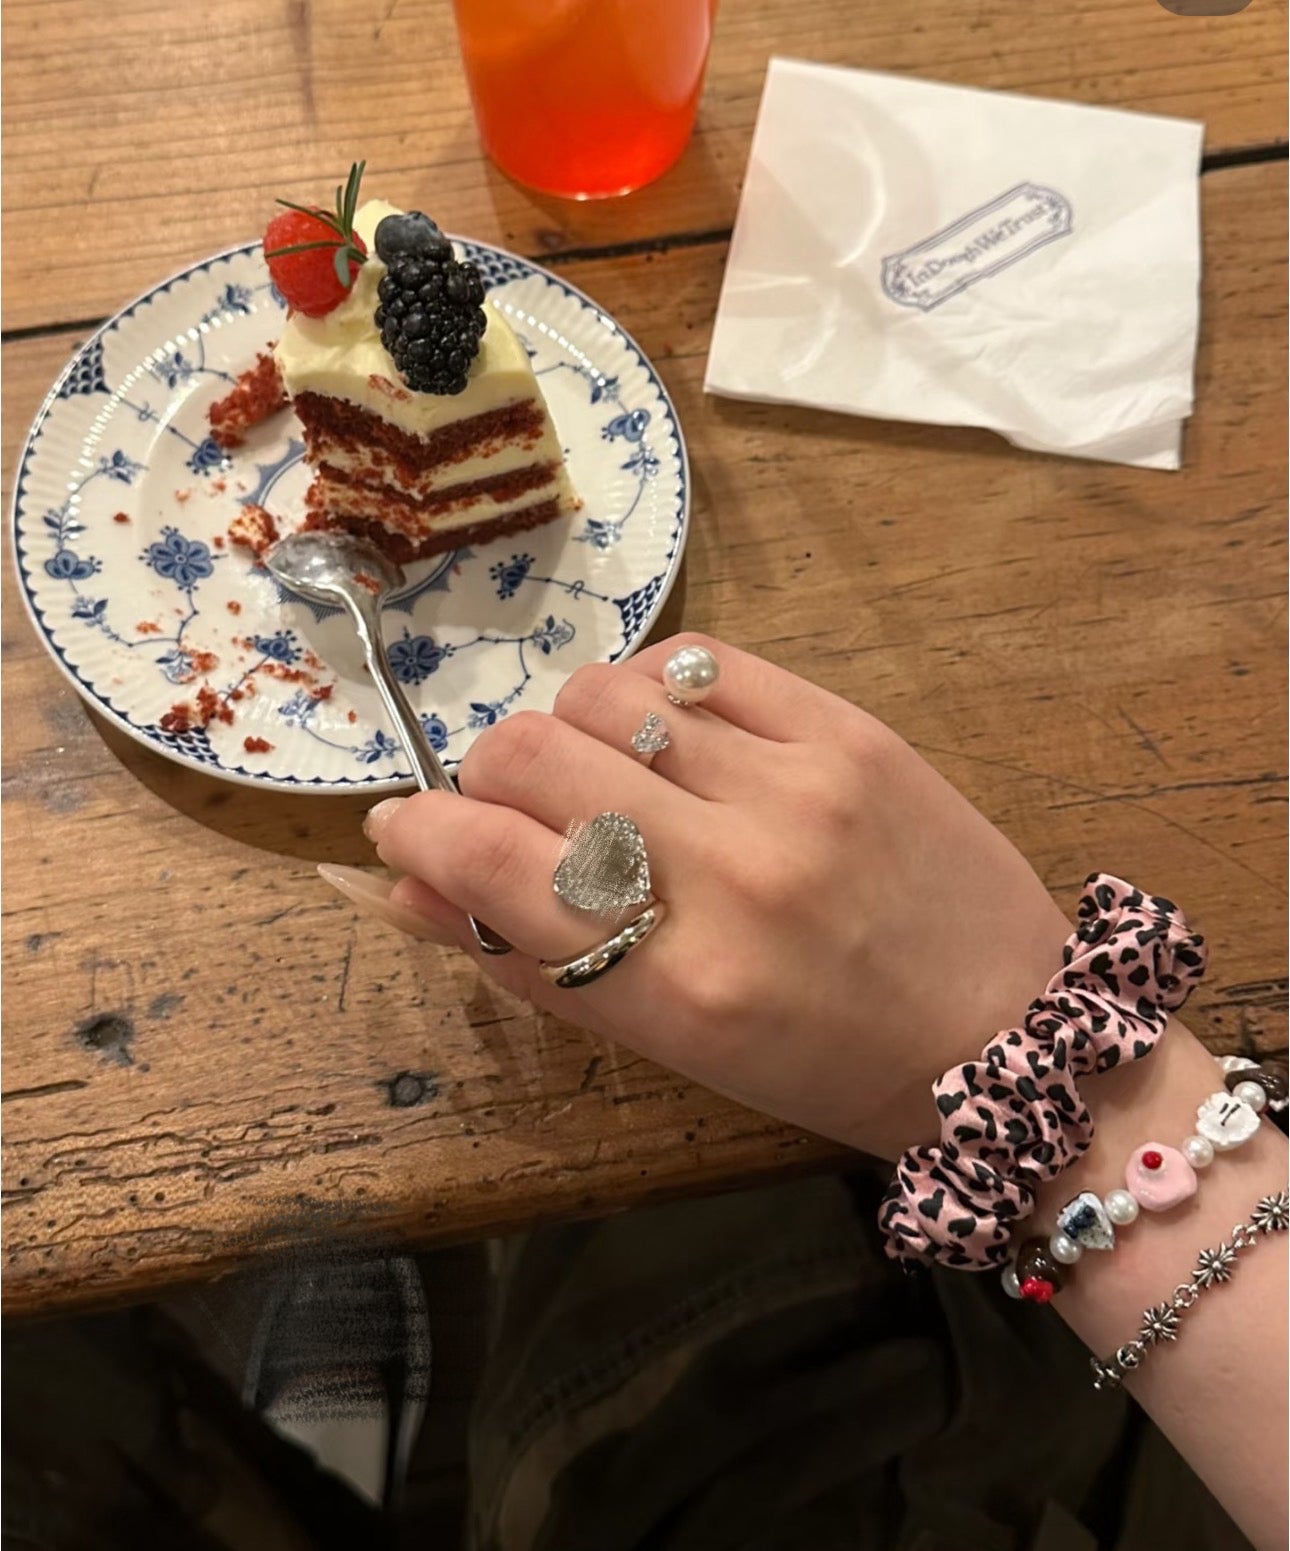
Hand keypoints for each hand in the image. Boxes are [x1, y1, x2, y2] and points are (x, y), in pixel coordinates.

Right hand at [365, 635, 1070, 1159]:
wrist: (1012, 1034)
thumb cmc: (824, 1067)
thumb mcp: (671, 1045)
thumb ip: (529, 967)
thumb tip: (400, 886)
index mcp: (675, 985)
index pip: (488, 863)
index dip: (418, 832)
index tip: (406, 829)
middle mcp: (729, 875)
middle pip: (528, 755)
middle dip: (485, 775)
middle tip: (515, 806)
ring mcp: (796, 789)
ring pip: (604, 692)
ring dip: (571, 728)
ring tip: (610, 772)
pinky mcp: (850, 730)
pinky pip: (701, 659)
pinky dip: (655, 688)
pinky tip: (673, 731)